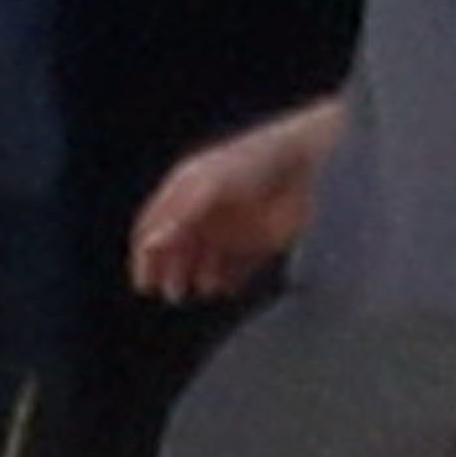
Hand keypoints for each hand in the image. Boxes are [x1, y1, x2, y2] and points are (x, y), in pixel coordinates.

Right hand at [126, 117, 324, 302]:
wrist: (310, 163)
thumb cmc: (256, 163)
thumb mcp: (210, 186)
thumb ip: (180, 217)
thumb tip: (150, 246)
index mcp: (189, 186)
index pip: (155, 224)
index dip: (146, 254)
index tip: (145, 283)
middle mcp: (208, 207)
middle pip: (179, 248)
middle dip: (172, 271)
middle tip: (174, 293)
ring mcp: (234, 225)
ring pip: (205, 262)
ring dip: (199, 279)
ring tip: (204, 289)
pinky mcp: (260, 241)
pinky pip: (236, 270)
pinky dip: (227, 281)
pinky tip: (226, 288)